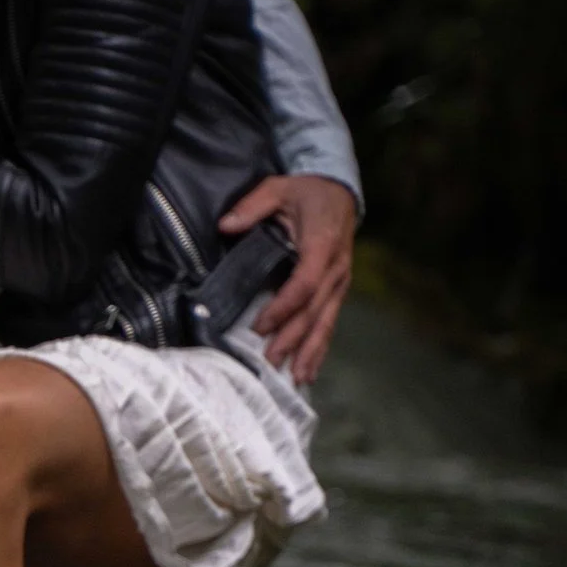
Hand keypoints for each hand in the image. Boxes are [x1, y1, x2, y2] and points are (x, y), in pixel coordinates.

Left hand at [219, 174, 356, 384]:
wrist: (339, 190)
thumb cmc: (305, 192)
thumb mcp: (277, 188)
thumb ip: (252, 206)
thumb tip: (226, 225)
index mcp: (322, 244)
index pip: (304, 283)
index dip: (283, 307)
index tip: (260, 326)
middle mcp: (336, 267)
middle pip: (314, 310)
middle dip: (292, 339)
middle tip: (269, 362)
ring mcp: (340, 281)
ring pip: (325, 321)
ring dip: (309, 351)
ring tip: (296, 378)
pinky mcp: (337, 289)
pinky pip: (329, 321)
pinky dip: (319, 347)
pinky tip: (309, 371)